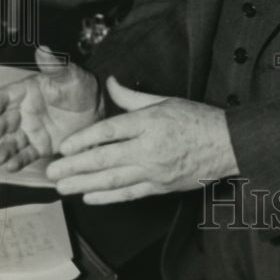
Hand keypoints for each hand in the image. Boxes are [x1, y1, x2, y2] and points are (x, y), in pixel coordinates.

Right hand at [0, 45, 101, 170]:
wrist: (98, 108)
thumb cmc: (81, 86)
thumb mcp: (70, 74)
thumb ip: (54, 65)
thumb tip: (42, 49)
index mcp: (25, 92)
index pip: (2, 99)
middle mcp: (23, 112)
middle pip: (1, 123)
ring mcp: (30, 130)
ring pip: (10, 141)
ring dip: (1, 150)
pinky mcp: (40, 146)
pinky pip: (26, 154)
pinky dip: (18, 160)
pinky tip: (12, 166)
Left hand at [46, 77, 238, 203]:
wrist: (227, 144)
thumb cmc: (197, 119)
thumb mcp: (165, 100)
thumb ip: (132, 97)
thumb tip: (110, 82)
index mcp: (150, 122)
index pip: (109, 132)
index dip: (83, 140)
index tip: (64, 147)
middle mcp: (150, 147)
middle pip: (105, 159)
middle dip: (75, 167)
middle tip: (52, 171)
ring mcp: (155, 170)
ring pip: (113, 180)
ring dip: (84, 185)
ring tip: (63, 187)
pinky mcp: (161, 187)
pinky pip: (130, 194)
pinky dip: (108, 197)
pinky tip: (90, 197)